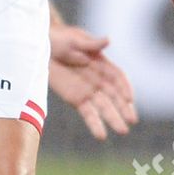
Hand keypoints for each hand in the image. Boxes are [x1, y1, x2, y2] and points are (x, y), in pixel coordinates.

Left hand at [48, 22, 137, 140]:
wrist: (41, 47)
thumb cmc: (60, 39)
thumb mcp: (75, 39)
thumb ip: (91, 44)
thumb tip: (108, 40)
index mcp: (103, 64)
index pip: (118, 77)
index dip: (125, 87)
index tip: (129, 98)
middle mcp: (99, 80)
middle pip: (115, 96)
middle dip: (124, 107)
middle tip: (132, 120)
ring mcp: (88, 91)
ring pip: (104, 107)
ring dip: (114, 119)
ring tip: (123, 131)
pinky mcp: (76, 99)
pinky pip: (88, 113)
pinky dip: (95, 124)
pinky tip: (102, 136)